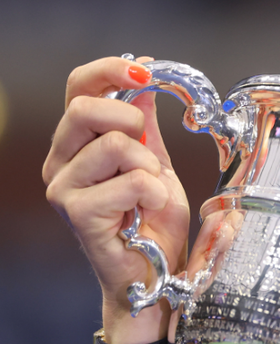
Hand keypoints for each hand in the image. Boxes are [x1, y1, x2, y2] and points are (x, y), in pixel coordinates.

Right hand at [42, 56, 189, 343]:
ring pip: (114, 144)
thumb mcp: (156, 163)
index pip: (78, 87)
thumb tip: (143, 81)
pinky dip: (154, 192)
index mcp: (77, 143)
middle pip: (83, 107)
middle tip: (150, 152)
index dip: (110, 70)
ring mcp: (63, 187)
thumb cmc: (152, 224)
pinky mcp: (77, 213)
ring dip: (150, 166)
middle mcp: (60, 162)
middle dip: (131, 120)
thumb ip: (146, 126)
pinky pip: (130, 181)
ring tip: (152, 192)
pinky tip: (149, 211)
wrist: (156, 274)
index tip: (146, 70)